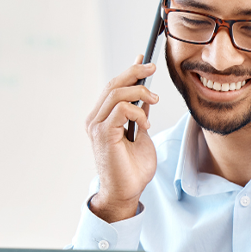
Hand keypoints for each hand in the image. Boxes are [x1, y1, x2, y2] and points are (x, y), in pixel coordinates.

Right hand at [85, 55, 159, 221]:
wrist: (127, 191)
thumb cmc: (133, 168)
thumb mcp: (141, 134)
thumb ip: (139, 114)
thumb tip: (146, 95)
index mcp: (102, 118)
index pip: (113, 87)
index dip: (128, 71)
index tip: (144, 60)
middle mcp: (95, 119)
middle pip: (113, 85)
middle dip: (135, 72)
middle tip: (153, 67)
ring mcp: (97, 126)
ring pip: (116, 93)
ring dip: (140, 92)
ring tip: (155, 100)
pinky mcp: (103, 134)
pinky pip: (121, 109)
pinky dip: (137, 111)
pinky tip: (146, 124)